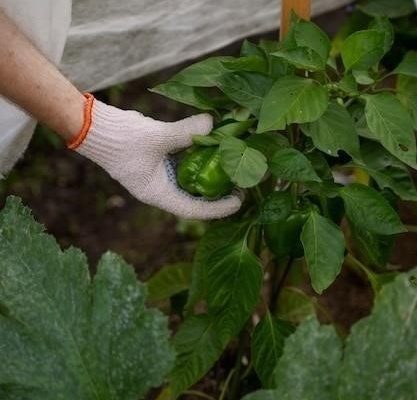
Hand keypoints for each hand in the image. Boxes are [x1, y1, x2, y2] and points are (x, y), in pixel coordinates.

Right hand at [70, 95, 241, 218]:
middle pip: (195, 197)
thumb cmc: (120, 139)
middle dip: (218, 194)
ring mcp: (161, 174)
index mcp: (157, 194)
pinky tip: (216, 151)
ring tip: (234, 170)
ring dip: (211, 176)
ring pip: (191, 181)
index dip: (217, 208)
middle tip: (243, 185)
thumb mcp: (156, 137)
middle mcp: (161, 188)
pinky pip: (185, 164)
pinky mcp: (161, 160)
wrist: (95, 127)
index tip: (238, 201)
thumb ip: (186, 132)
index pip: (193, 209)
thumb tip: (214, 124)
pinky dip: (200, 159)